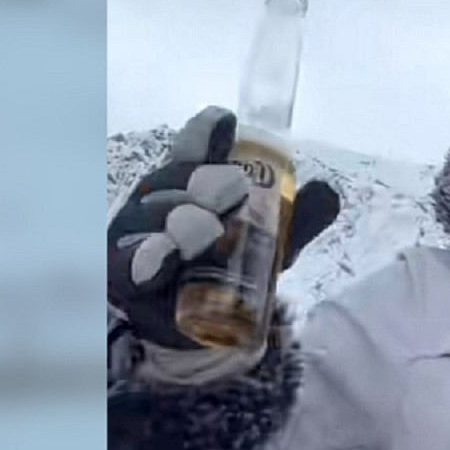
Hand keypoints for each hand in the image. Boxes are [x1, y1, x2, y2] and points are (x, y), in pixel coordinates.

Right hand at [108, 106, 341, 350]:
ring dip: (180, 221)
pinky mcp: (122, 275)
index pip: (193, 148)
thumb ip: (296, 220)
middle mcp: (157, 201)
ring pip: (152, 218)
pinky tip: (167, 260)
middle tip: (231, 190)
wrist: (198, 328)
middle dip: (202, 183)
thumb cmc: (228, 270)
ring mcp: (135, 236)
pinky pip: (131, 264)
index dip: (206, 133)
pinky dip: (149, 260)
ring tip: (208, 231)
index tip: (226, 122)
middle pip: (173, 180)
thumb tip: (327, 191)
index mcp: (189, 183)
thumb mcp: (269, 246)